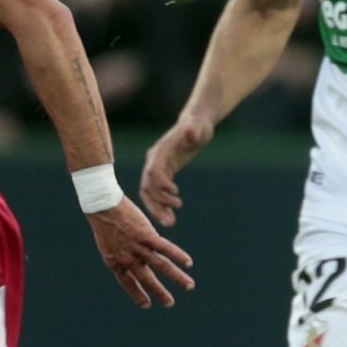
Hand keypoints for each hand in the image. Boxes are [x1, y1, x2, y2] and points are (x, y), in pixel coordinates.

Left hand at [88, 197, 194, 308]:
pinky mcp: (147, 235)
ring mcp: (139, 248)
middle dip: (160, 293)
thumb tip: (133, 256)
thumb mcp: (108, 243)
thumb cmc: (103, 221)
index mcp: (115, 262)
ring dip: (177, 277)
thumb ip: (121, 252)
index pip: (128, 283)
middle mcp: (128, 259)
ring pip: (162, 266)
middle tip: (170, 303)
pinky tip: (189, 263)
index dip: (137, 294)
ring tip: (190, 286)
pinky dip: (178, 256)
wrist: (102, 206)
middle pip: (147, 280)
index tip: (146, 304)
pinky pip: (166, 248)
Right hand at [139, 112, 213, 228]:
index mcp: (160, 152)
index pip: (153, 171)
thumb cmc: (198, 125)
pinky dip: (162, 205)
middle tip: (171, 220)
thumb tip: (190, 131)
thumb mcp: (198, 127)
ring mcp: (157, 168)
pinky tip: (171, 217)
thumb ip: (193, 130)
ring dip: (157, 209)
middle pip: (147, 186)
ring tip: (171, 223)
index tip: (175, 192)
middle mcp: (154, 161)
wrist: (196, 124)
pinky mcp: (164, 173)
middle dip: (157, 204)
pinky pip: (157, 193)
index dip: (160, 184)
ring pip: (150, 193)